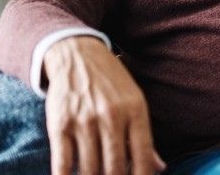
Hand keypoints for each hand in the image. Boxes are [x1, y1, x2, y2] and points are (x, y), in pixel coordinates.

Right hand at [43, 36, 164, 174]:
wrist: (77, 56)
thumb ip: (144, 137)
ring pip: (90, 169)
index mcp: (135, 111)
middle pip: (116, 167)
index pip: (143, 155)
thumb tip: (159, 168)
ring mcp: (85, 122)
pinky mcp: (60, 125)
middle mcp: (111, 117)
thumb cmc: (111, 83)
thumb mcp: (135, 102)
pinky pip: (63, 164)